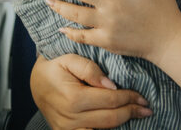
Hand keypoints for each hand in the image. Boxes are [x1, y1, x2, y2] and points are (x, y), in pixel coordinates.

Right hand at [31, 54, 151, 129]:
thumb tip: (111, 85)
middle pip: (111, 118)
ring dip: (123, 124)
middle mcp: (71, 117)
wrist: (34, 82)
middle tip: (146, 108)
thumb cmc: (53, 67)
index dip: (129, 98)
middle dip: (131, 112)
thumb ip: (90, 69)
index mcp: (73, 98)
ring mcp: (67, 129)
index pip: (110, 100)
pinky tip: (119, 125)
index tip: (142, 97)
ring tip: (137, 116)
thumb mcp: (69, 59)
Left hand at [47, 0, 180, 61]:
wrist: (169, 39)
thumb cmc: (164, 5)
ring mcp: (106, 22)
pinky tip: (61, 28)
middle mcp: (110, 2)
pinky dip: (70, 32)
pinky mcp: (106, 39)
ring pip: (75, 13)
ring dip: (59, 6)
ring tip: (47, 0)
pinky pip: (83, 35)